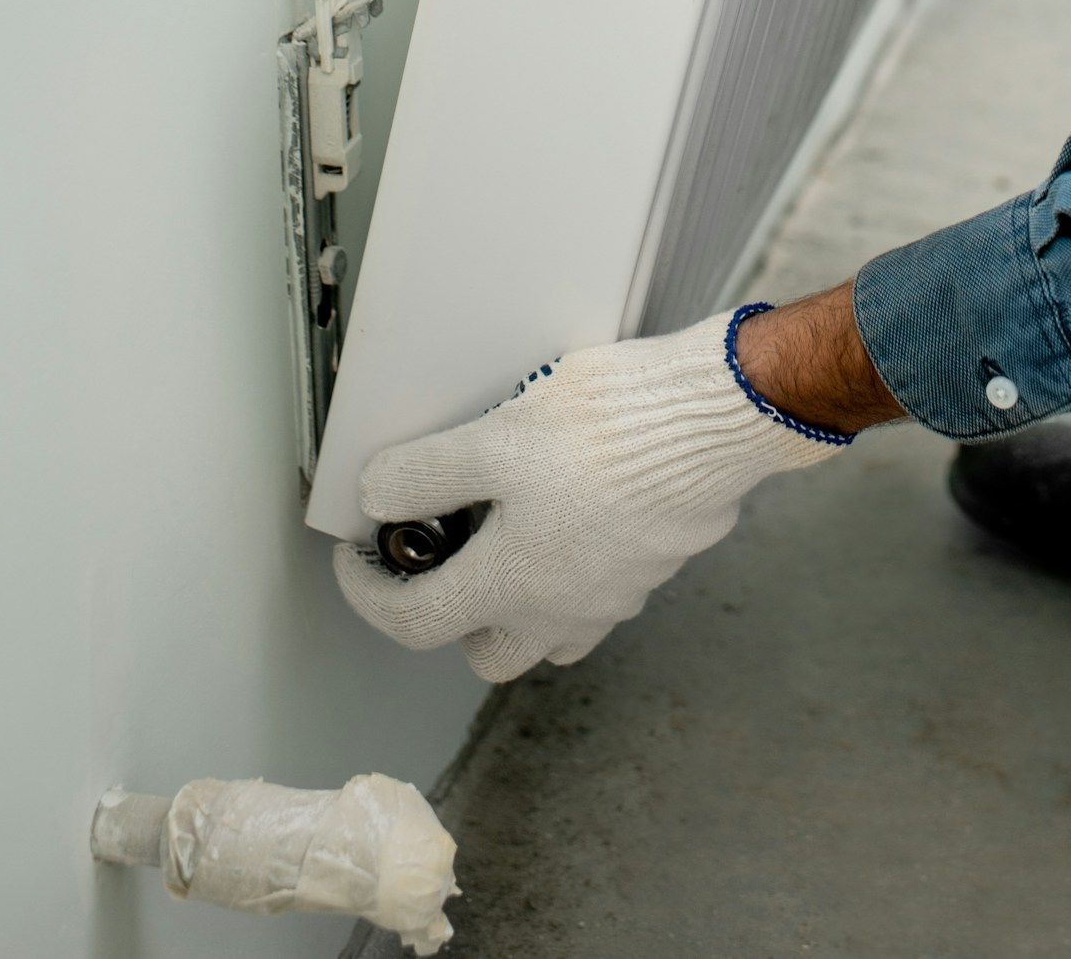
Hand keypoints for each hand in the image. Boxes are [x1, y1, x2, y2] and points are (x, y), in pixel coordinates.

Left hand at [333, 310, 848, 682]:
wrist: (715, 419)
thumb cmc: (608, 430)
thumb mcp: (497, 437)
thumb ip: (429, 474)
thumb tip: (376, 498)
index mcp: (511, 585)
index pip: (412, 621)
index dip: (366, 593)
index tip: (355, 558)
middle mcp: (562, 609)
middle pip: (489, 651)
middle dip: (454, 615)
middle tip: (444, 551)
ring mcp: (615, 594)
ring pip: (552, 631)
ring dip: (520, 602)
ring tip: (512, 531)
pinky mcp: (656, 564)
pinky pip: (600, 591)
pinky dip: (575, 568)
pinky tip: (577, 508)